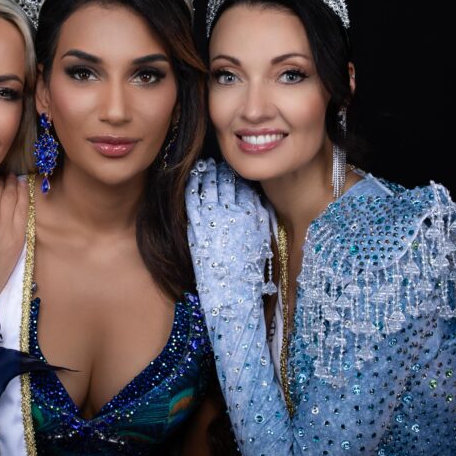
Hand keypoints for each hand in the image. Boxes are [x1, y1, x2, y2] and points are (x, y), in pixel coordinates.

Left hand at [185, 159, 269, 304]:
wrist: (232, 291)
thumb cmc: (249, 270)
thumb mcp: (262, 240)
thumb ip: (260, 217)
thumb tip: (257, 200)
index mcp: (250, 214)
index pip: (244, 187)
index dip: (238, 177)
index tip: (234, 171)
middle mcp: (232, 211)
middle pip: (226, 183)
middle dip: (222, 172)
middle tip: (218, 163)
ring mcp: (213, 217)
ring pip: (209, 186)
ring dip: (208, 174)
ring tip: (206, 166)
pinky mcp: (197, 225)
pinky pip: (193, 198)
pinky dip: (193, 185)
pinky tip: (193, 178)